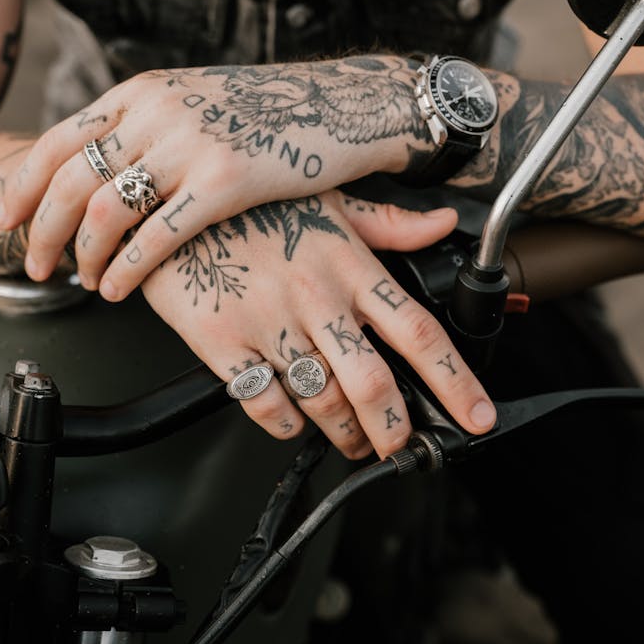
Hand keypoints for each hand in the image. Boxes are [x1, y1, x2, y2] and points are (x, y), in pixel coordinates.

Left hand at [0, 56, 429, 301]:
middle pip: (71, 179)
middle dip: (41, 230)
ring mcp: (189, 146)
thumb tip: (110, 162)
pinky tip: (119, 289)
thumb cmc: (271, 113)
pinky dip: (127, 268)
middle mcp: (156, 113)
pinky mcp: (225, 181)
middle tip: (34, 266)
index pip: (60, 140)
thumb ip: (149, 126)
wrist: (339, 104)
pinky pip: (156, 235)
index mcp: (143, 93)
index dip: (25, 185)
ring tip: (83, 282)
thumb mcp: (196, 102)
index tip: (9, 218)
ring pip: (105, 210)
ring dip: (84, 255)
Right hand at [139, 190, 495, 458]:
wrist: (169, 200)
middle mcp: (317, 297)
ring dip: (344, 433)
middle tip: (397, 445)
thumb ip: (390, 224)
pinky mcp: (222, 343)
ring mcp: (269, 322)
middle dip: (395, 430)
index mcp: (351, 265)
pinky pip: (265, 404)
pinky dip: (285, 426)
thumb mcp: (329, 199)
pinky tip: (292, 420)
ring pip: (323, 402)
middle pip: (374, 385)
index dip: (455, 382)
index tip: (475, 417)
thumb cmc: (253, 201)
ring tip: (349, 438)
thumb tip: (445, 223)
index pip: (419, 332)